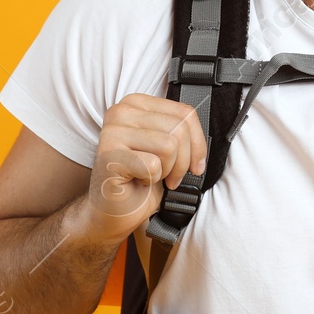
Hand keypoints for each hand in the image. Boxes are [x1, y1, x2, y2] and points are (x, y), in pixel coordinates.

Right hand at [85, 94, 205, 241]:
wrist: (115, 209)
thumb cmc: (141, 179)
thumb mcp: (166, 148)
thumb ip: (181, 133)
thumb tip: (202, 139)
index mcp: (137, 103)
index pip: (185, 112)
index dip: (198, 143)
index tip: (196, 164)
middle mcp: (121, 111)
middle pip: (179, 128)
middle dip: (183, 160)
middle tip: (171, 177)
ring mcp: (113, 132)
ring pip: (169, 145)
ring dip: (167, 170)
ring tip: (152, 176)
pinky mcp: (110, 155)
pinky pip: (153, 166)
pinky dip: (152, 180)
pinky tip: (138, 180)